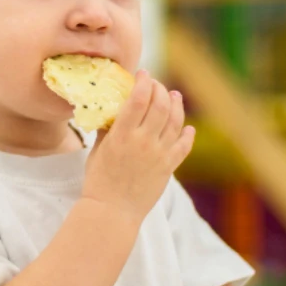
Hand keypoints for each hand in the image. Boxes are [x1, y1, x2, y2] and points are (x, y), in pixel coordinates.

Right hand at [82, 72, 194, 226]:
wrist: (112, 211)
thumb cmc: (98, 181)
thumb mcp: (98, 150)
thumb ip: (107, 129)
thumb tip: (111, 111)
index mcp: (122, 135)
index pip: (138, 99)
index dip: (143, 82)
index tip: (143, 74)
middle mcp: (144, 142)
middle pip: (160, 105)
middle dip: (160, 89)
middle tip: (156, 85)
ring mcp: (159, 155)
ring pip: (175, 122)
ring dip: (176, 105)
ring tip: (174, 95)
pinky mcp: (168, 168)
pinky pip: (183, 146)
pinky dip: (188, 135)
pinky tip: (188, 128)